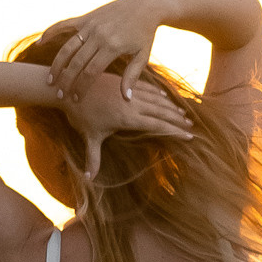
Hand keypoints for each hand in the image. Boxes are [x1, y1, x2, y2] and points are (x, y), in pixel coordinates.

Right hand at [46, 0, 160, 103]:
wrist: (145, 5)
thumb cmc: (145, 34)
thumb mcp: (142, 56)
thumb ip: (132, 77)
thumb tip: (126, 99)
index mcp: (112, 47)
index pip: (91, 72)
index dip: (81, 87)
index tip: (76, 99)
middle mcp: (98, 35)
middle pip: (76, 62)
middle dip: (66, 80)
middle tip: (59, 95)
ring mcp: (90, 25)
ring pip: (67, 47)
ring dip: (57, 64)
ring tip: (50, 79)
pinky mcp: (86, 17)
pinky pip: (64, 25)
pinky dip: (50, 32)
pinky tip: (39, 43)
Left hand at [62, 59, 190, 172]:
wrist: (69, 87)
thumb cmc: (80, 115)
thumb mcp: (89, 138)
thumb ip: (93, 158)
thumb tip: (89, 179)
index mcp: (127, 118)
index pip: (157, 125)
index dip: (174, 131)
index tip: (188, 135)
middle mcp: (132, 103)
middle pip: (161, 111)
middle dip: (178, 119)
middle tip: (192, 125)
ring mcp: (129, 91)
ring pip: (156, 98)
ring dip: (171, 106)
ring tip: (184, 113)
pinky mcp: (124, 82)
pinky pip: (146, 87)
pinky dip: (158, 93)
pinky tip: (166, 97)